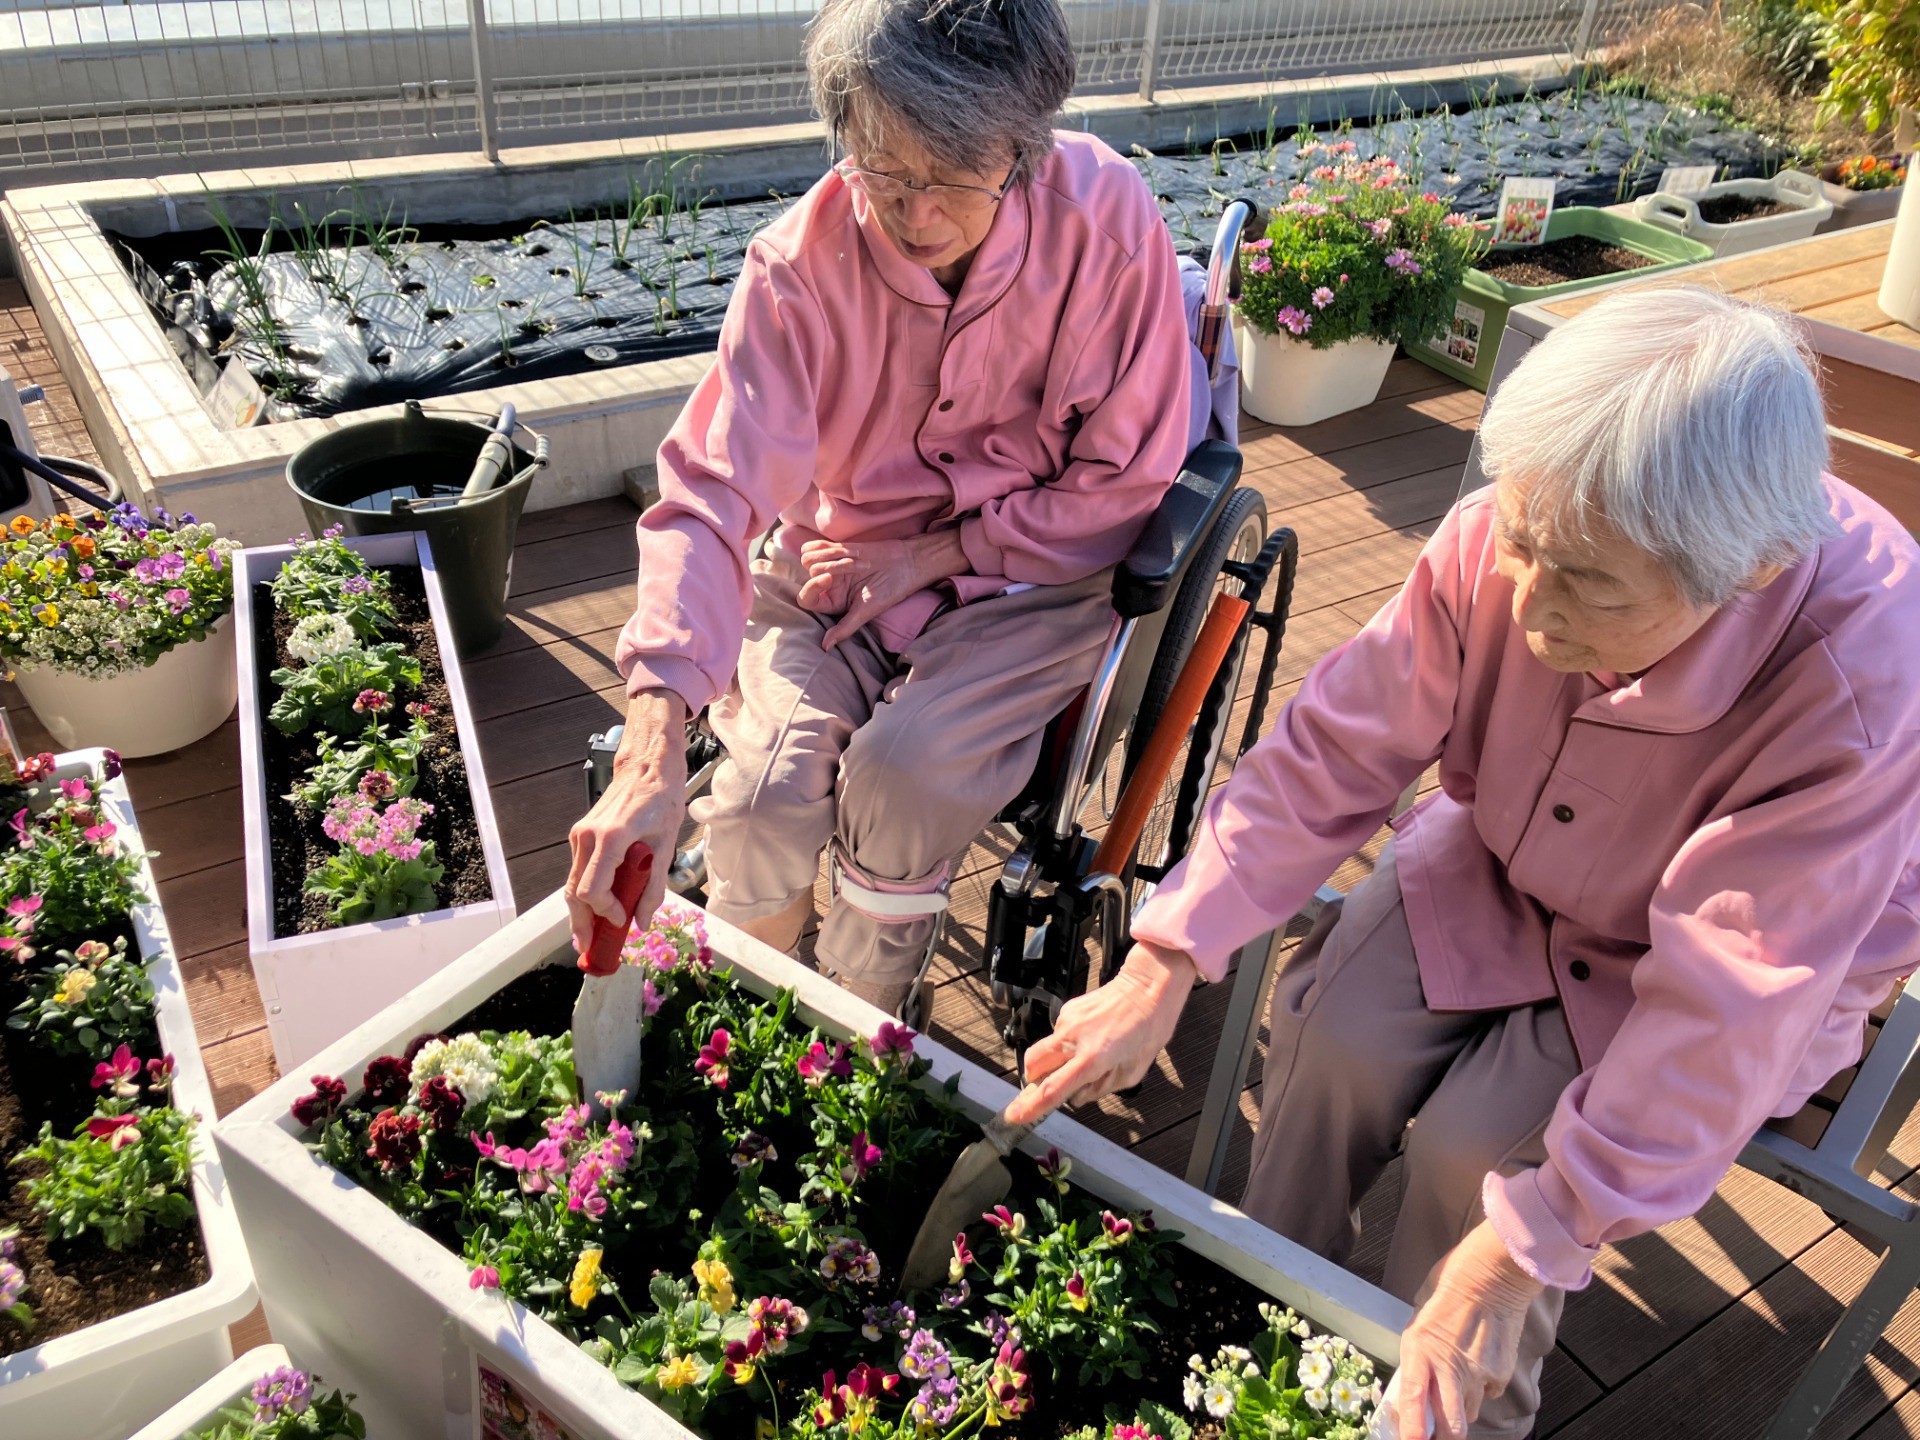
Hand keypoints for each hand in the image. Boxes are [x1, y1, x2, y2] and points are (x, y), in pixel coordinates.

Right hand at [565, 689, 688, 956]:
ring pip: (574, 883)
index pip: (593, 890)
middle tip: (588, 951)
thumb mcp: (666, 846)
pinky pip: (579, 871)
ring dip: (581, 913)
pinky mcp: (582, 835)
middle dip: (581, 925)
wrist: (647, 766)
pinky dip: (586, 893)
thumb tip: (643, 922)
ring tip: (589, 939)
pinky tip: (595, 912)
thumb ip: (653, 887)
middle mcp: (587, 837)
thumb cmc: (661, 800)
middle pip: (575, 892)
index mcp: (611, 838)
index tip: (622, 920)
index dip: (605, 912)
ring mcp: (581, 835)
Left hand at [795, 531, 968, 648]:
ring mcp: (829, 567)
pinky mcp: (833, 550)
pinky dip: (824, 546)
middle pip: (809, 573)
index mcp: (833, 603)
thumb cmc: (889, 590)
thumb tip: (825, 648)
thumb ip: (845, 628)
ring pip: (808, 558)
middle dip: (833, 566)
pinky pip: (812, 546)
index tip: (829, 578)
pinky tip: (845, 549)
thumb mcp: (866, 611)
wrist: (904, 563)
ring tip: (856, 558)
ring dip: (831, 554)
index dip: (811, 587)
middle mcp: (828, 586)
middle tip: (858, 566)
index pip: (806, 598)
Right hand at [1003, 942, 1198, 1125]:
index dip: (1030, 1106)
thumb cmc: (1149, 1029)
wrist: (1148, 987)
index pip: (1053, 1088)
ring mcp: (1067, 1022)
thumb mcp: (1132, 1073)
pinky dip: (1067, 1043)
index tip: (1014, 1116)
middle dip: (1033, 1079)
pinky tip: (1091, 1037)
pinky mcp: (1067, 1009)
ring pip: (1044, 1048)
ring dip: (1054, 1060)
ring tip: (1085, 1055)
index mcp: (1092, 1059)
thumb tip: (1076, 1095)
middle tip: (1047, 1084)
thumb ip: (1100, 1088)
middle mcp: (1073, 1039)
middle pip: (1033, 1065)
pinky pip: (1058, 1034)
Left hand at [1393, 1221, 1544, 1439]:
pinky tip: (1480, 1362)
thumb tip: (1415, 1390)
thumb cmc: (1449, 1293)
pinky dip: (1483, 1387)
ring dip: (1461, 1407)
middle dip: (1444, 1437)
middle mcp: (1449, 1369)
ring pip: (1470, 1413)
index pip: (1412, 1401)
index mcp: (1420, 1351)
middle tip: (1438, 1432)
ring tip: (1459, 1379)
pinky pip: (1489, 1393)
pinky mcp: (1501, 1373)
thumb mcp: (1420, 1325)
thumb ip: (1418, 1359)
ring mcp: (1478, 1374)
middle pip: (1452, 1428)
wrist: (1491, 1276)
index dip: (1412, 1431)